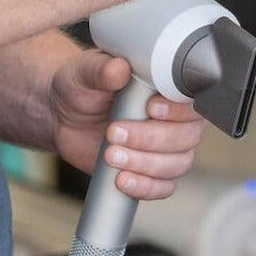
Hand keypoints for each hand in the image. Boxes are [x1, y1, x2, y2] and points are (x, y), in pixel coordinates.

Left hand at [49, 49, 207, 200]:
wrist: (63, 114)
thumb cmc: (82, 87)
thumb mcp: (86, 72)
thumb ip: (103, 70)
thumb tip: (118, 69)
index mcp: (168, 90)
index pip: (192, 103)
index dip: (177, 110)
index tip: (150, 108)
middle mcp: (175, 120)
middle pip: (187, 137)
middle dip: (150, 139)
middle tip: (115, 133)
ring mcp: (165, 148)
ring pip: (177, 164)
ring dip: (145, 164)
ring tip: (111, 156)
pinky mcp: (151, 171)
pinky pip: (164, 187)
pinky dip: (145, 186)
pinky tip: (122, 179)